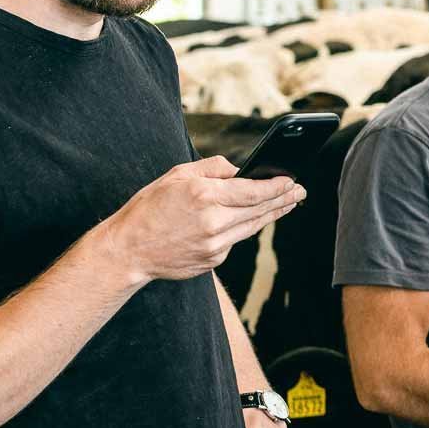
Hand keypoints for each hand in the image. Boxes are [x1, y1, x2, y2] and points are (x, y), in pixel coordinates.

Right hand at [94, 157, 304, 284]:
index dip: (277, 186)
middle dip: (283, 199)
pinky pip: (235, 240)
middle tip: (300, 192)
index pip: (253, 190)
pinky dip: (243, 228)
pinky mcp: (213, 260)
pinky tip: (252, 220)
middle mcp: (214, 221)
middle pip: (260, 209)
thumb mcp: (177, 175)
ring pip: (253, 226)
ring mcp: (215, 244)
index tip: (292, 180)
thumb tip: (241, 170)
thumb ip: (213, 168)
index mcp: (205, 195)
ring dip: (273, 214)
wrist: (128, 250)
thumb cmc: (150, 208)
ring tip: (288, 203)